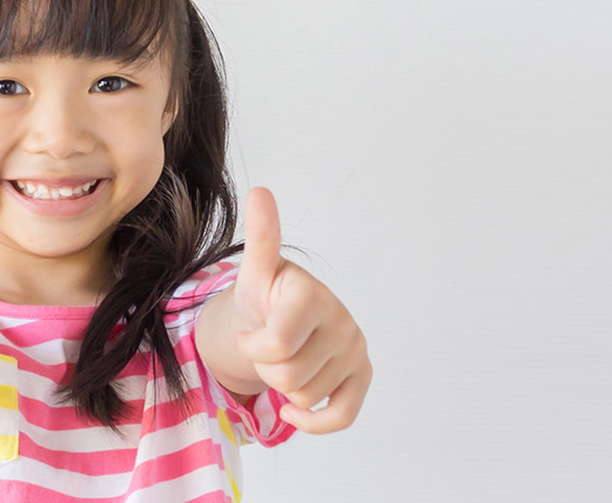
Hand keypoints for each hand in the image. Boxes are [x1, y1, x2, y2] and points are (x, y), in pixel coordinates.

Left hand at [231, 187, 371, 433]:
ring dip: (284, 387)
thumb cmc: (265, 297)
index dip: (252, 348)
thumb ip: (260, 237)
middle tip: (268, 346)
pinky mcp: (362, 375)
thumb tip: (259, 191)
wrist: (279, 317)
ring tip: (285, 357)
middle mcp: (342, 321)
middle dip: (267, 368)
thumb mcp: (255, 271)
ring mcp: (356, 350)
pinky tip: (295, 407)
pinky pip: (340, 416)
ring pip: (306, 397)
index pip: (274, 347)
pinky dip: (312, 421)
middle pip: (288, 377)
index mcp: (312, 296)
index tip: (250, 332)